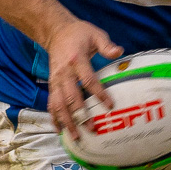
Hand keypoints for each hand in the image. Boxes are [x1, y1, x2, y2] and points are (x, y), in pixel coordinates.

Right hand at [45, 20, 122, 136]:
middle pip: (71, 97)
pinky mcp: (52, 85)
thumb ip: (106, 45)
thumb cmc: (80, 34)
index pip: (88, 80)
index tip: (109, 106)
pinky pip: (51, 103)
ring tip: (75, 137)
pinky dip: (54, 118)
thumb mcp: (95, 34)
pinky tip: (59, 130)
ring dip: (66, 121)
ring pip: (58, 104)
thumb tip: (119, 51)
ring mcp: (56, 80)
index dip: (99, 94)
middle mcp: (64, 73)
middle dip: (81, 115)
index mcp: (76, 59)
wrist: (56, 32)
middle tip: (92, 129)